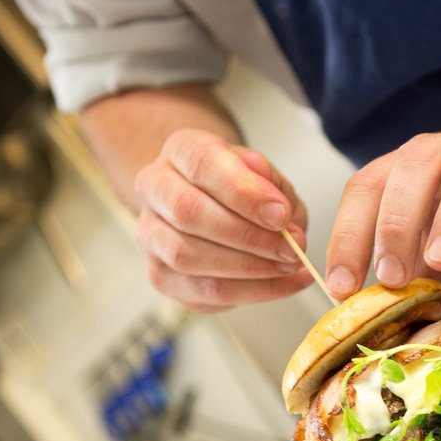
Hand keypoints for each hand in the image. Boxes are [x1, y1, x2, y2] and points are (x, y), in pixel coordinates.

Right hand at [133, 129, 311, 309]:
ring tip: (288, 265)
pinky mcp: (160, 275)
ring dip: (248, 267)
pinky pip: (203, 291)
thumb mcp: (266, 174)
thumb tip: (277, 208)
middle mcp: (155, 188)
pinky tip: (285, 283)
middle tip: (290, 247)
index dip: (244, 192)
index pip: (202, 164)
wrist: (216, 206)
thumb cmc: (242, 188)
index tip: (281, 214)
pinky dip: (252, 291)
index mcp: (180, 149)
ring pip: (188, 256)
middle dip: (247, 235)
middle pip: (188, 212)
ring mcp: (150, 234)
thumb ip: (271, 184)